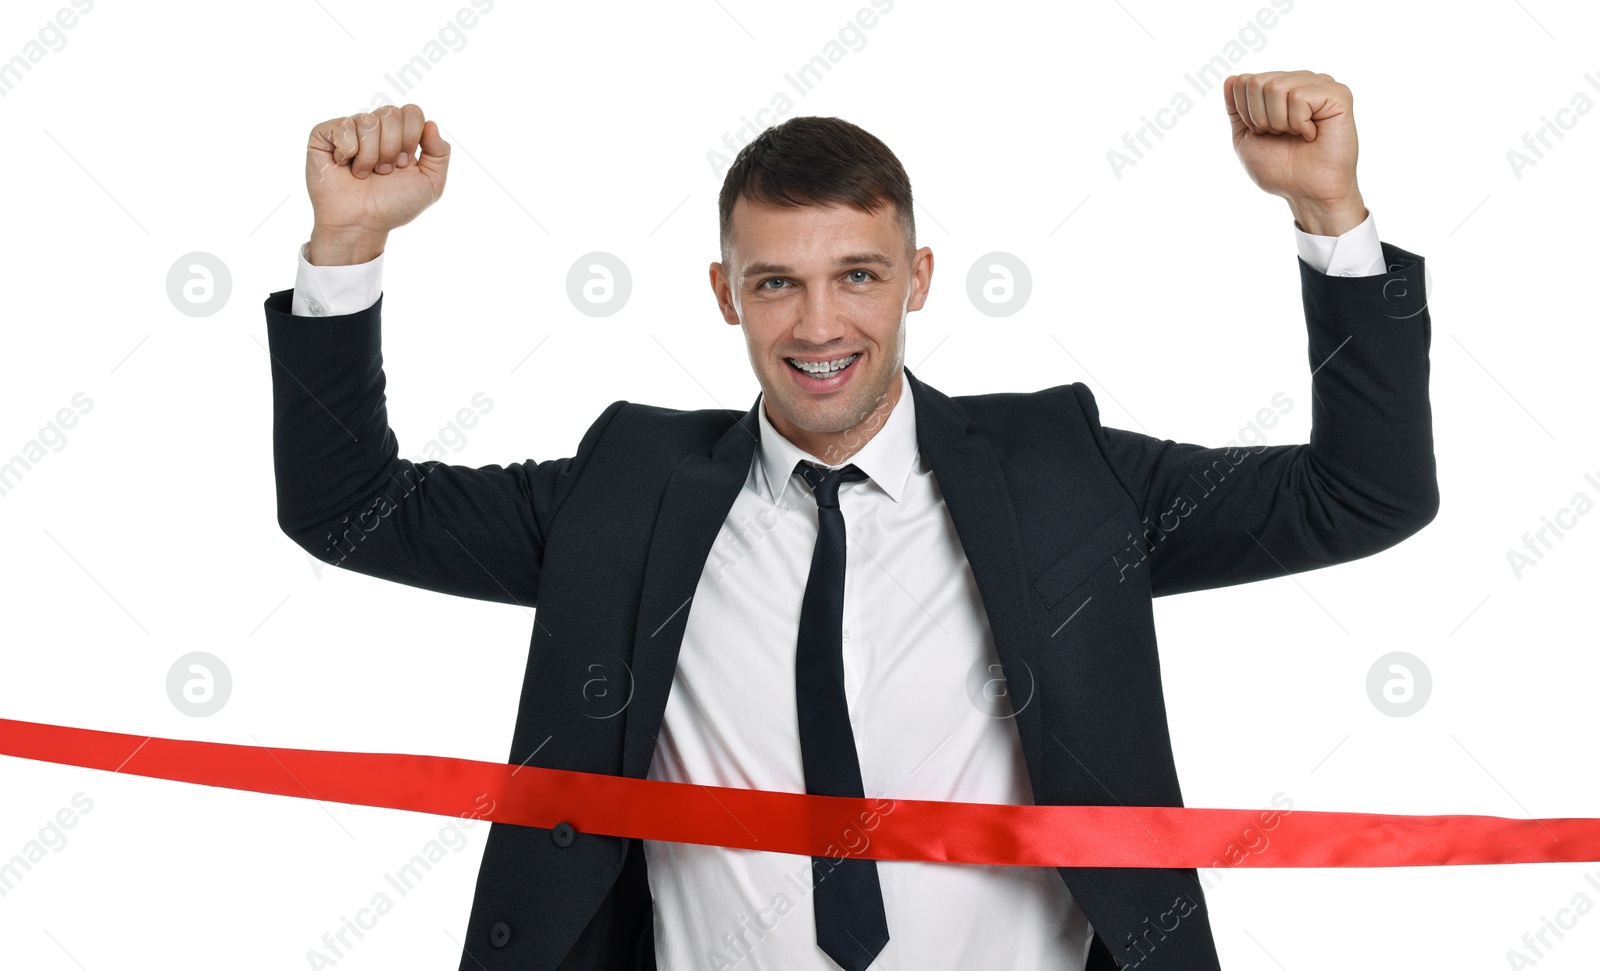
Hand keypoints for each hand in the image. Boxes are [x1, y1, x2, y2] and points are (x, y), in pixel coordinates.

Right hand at [304, 104, 450, 261]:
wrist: (361, 224)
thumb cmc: (392, 206)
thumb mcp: (430, 184)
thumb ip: (440, 153)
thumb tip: (431, 123)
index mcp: (399, 135)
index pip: (412, 112)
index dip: (411, 138)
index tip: (403, 164)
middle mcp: (375, 128)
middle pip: (391, 113)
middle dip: (391, 148)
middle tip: (383, 171)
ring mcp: (349, 129)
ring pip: (368, 121)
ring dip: (370, 156)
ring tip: (364, 173)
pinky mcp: (324, 135)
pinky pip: (342, 126)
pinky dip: (348, 151)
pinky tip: (343, 166)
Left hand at [1224, 72, 1364, 234]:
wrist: (1306, 192)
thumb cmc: (1280, 169)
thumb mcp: (1245, 137)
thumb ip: (1236, 107)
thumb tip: (1232, 78)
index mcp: (1281, 87)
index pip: (1244, 81)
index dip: (1246, 114)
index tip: (1264, 133)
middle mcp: (1301, 80)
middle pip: (1257, 82)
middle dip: (1260, 118)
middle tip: (1282, 135)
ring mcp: (1321, 85)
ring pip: (1275, 87)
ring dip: (1279, 122)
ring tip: (1298, 134)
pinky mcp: (1338, 95)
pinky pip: (1299, 97)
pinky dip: (1299, 123)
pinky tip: (1312, 134)